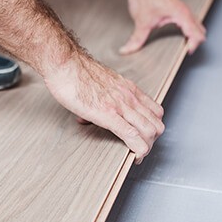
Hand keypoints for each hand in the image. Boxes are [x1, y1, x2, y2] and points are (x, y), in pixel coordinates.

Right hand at [44, 50, 164, 162]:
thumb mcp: (100, 83)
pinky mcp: (108, 114)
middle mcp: (129, 97)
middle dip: (152, 141)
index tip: (143, 137)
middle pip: (157, 124)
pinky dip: (138, 150)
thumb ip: (103, 97)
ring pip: (150, 131)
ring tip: (136, 154)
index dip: (152, 128)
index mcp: (128, 89)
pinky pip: (131, 135)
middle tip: (140, 148)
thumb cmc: (76, 72)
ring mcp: (120, 106)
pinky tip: (134, 156)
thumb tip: (93, 112)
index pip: (155, 112)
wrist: (65, 64)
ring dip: (146, 148)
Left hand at [122, 0, 205, 54]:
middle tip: (184, 52)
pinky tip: (178, 36)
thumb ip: (136, 39)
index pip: (196, 34)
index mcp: (181, 14)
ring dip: (193, 36)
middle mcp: (185, 11)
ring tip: (182, 46)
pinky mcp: (177, 9)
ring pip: (197, 26)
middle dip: (195, 42)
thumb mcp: (141, 22)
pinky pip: (190, 22)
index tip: (186, 53)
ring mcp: (182, 10)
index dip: (193, 45)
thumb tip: (128, 50)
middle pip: (200, 31)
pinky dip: (189, 30)